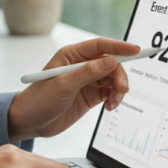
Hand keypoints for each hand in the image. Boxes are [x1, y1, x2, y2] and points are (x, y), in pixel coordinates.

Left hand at [8, 38, 139, 141]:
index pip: (100, 46)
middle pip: (111, 63)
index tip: (136, 50)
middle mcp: (81, 65)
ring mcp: (86, 81)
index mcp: (71, 55)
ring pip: (113, 78)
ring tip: (114, 102)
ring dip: (118, 89)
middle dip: (120, 75)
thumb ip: (87, 73)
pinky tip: (110, 107)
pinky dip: (115, 99)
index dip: (120, 47)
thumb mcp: (63, 85)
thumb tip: (111, 61)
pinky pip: (110, 92)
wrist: (30, 122)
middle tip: (122, 90)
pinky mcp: (90, 96)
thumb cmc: (39, 100)